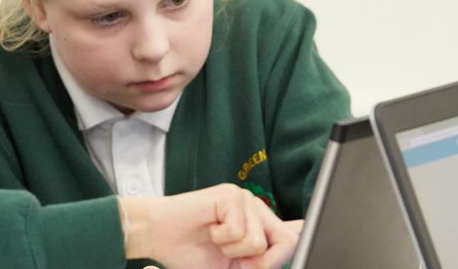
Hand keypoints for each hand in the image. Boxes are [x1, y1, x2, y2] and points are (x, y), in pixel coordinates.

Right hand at [121, 184, 297, 268]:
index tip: (291, 247)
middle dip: (260, 262)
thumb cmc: (191, 252)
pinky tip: (209, 229)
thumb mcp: (232, 267)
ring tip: (215, 240)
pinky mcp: (231, 196)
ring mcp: (245, 200)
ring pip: (258, 241)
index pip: (294, 236)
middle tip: (232, 258)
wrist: (158, 236)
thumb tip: (289, 248)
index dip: (299, 246)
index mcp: (260, 225)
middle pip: (287, 242)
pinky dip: (221, 239)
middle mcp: (257, 210)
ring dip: (232, 251)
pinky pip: (238, 231)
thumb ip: (259, 265)